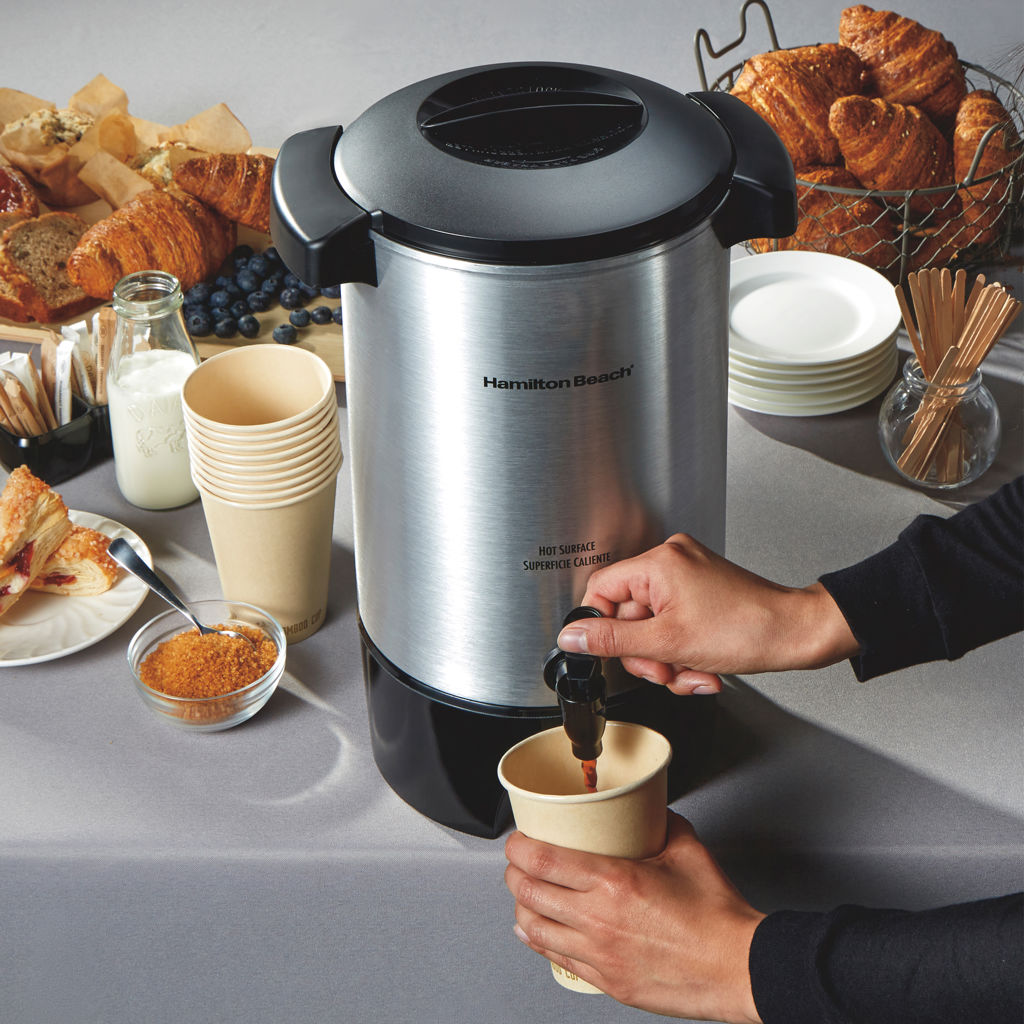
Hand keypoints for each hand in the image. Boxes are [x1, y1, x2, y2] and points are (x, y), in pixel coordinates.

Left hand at [504, 811, 764, 1022]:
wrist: (738, 968)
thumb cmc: (717, 917)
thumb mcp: (686, 850)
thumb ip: (660, 823)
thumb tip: (648, 811)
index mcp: (614, 881)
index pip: (542, 860)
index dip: (518, 848)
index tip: (517, 840)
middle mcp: (599, 919)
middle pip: (528, 893)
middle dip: (513, 874)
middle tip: (516, 863)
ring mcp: (600, 954)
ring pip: (535, 929)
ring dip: (521, 908)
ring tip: (524, 895)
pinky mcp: (607, 981)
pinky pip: (557, 959)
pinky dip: (539, 941)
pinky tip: (538, 931)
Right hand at [556, 533, 857, 692]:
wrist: (796, 634)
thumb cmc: (748, 629)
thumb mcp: (667, 643)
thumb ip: (613, 640)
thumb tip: (573, 637)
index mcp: (658, 563)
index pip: (602, 590)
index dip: (602, 627)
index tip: (611, 651)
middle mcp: (671, 561)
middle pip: (627, 614)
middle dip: (645, 653)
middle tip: (664, 669)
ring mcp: (688, 576)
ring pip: (651, 627)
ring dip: (667, 659)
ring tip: (691, 670)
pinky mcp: (702, 592)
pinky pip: (673, 625)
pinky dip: (682, 651)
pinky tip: (701, 666)